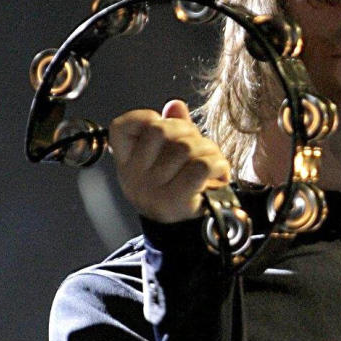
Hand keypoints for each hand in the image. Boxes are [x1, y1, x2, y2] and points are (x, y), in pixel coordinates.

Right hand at [108, 99, 231, 222]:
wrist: (185, 235)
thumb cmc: (178, 191)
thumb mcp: (168, 160)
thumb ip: (171, 130)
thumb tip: (175, 105)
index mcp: (127, 164)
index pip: (121, 127)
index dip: (144, 118)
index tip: (161, 125)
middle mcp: (134, 177)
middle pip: (162, 130)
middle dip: (189, 133)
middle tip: (199, 147)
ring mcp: (152, 189)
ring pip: (185, 146)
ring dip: (208, 149)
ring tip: (212, 162)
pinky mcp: (174, 200)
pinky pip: (200, 165)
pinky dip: (218, 164)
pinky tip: (219, 172)